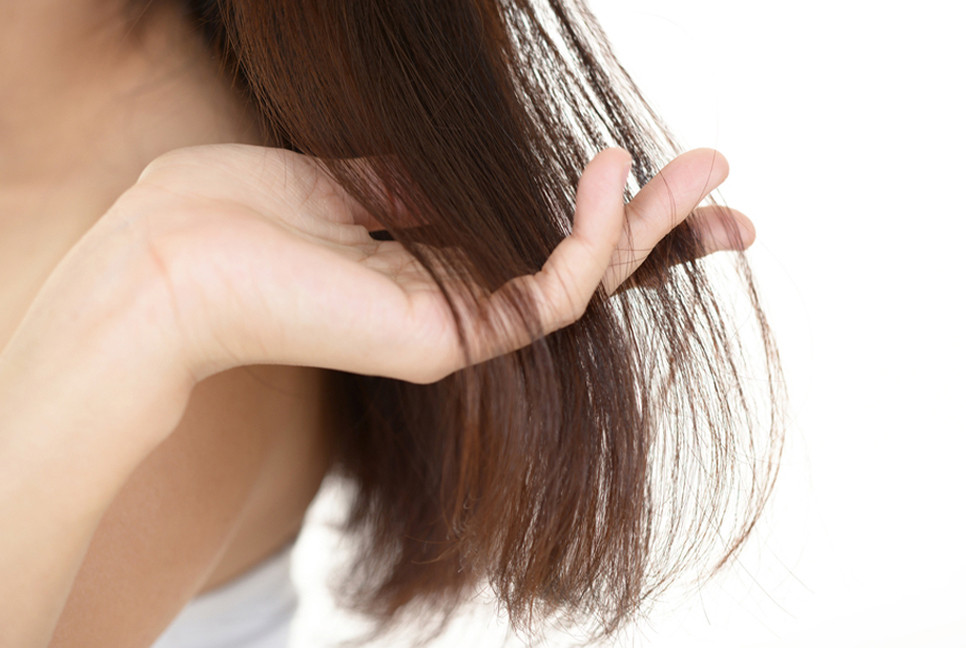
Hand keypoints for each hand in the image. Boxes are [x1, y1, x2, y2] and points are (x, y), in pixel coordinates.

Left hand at [109, 144, 748, 384]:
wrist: (167, 261)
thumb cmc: (236, 215)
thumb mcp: (344, 179)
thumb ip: (416, 185)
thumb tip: (473, 167)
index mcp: (429, 263)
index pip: (538, 243)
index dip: (608, 217)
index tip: (660, 177)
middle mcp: (452, 300)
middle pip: (579, 269)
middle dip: (657, 230)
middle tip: (722, 178)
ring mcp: (455, 325)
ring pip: (581, 284)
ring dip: (646, 228)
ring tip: (700, 171)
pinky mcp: (448, 336)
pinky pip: (546, 294)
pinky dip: (585, 237)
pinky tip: (604, 172)